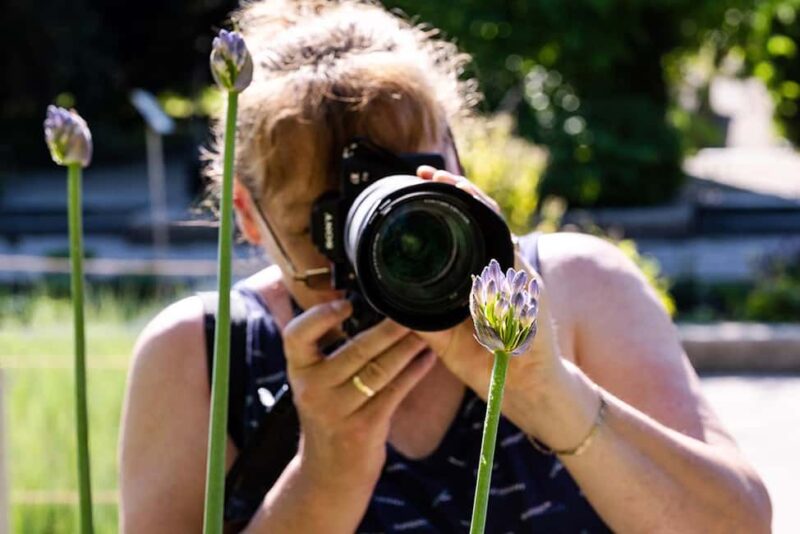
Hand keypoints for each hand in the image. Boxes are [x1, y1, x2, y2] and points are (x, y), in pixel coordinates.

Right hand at [282, 300, 435, 489]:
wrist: (328, 474)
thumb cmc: (328, 416)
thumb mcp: (315, 384)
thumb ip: (328, 351)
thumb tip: (364, 306)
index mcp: (299, 372)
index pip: (296, 336)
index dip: (319, 316)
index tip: (346, 302)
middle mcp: (312, 390)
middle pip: (355, 349)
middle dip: (389, 328)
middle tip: (411, 308)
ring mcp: (337, 411)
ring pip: (380, 369)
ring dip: (408, 347)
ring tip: (426, 329)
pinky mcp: (363, 428)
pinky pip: (395, 391)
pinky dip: (415, 372)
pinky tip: (428, 358)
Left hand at [414, 166, 564, 401]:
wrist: (528, 389)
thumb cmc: (487, 361)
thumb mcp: (445, 335)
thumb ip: (423, 313)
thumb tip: (389, 295)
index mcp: (486, 273)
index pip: (470, 226)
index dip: (451, 201)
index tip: (424, 181)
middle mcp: (506, 269)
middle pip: (487, 218)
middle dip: (461, 191)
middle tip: (432, 174)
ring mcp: (522, 280)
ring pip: (501, 232)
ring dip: (477, 207)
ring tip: (454, 186)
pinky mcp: (532, 297)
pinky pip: (512, 266)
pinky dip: (492, 251)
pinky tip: (473, 230)